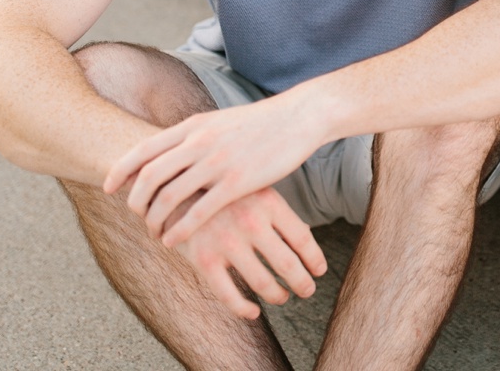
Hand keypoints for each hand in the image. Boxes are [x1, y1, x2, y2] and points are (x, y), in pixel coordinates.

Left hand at [104, 98, 323, 247]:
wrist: (297, 117)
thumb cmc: (259, 122)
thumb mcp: (218, 121)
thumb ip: (193, 134)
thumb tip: (169, 149)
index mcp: (193, 125)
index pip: (143, 150)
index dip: (119, 171)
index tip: (108, 186)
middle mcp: (199, 142)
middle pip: (149, 176)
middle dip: (134, 200)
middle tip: (133, 215)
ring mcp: (217, 162)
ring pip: (169, 196)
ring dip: (155, 219)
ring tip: (154, 231)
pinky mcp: (237, 182)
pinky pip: (197, 213)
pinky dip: (179, 230)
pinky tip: (173, 241)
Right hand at [173, 187, 326, 318]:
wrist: (179, 188)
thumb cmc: (228, 193)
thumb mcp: (257, 191)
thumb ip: (280, 215)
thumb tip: (308, 242)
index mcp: (269, 203)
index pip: (303, 238)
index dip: (315, 260)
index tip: (320, 272)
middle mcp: (251, 222)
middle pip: (288, 265)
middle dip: (303, 283)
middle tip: (308, 291)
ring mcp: (226, 242)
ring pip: (263, 284)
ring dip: (278, 295)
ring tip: (283, 297)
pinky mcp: (204, 259)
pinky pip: (229, 296)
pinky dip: (245, 310)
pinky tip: (254, 312)